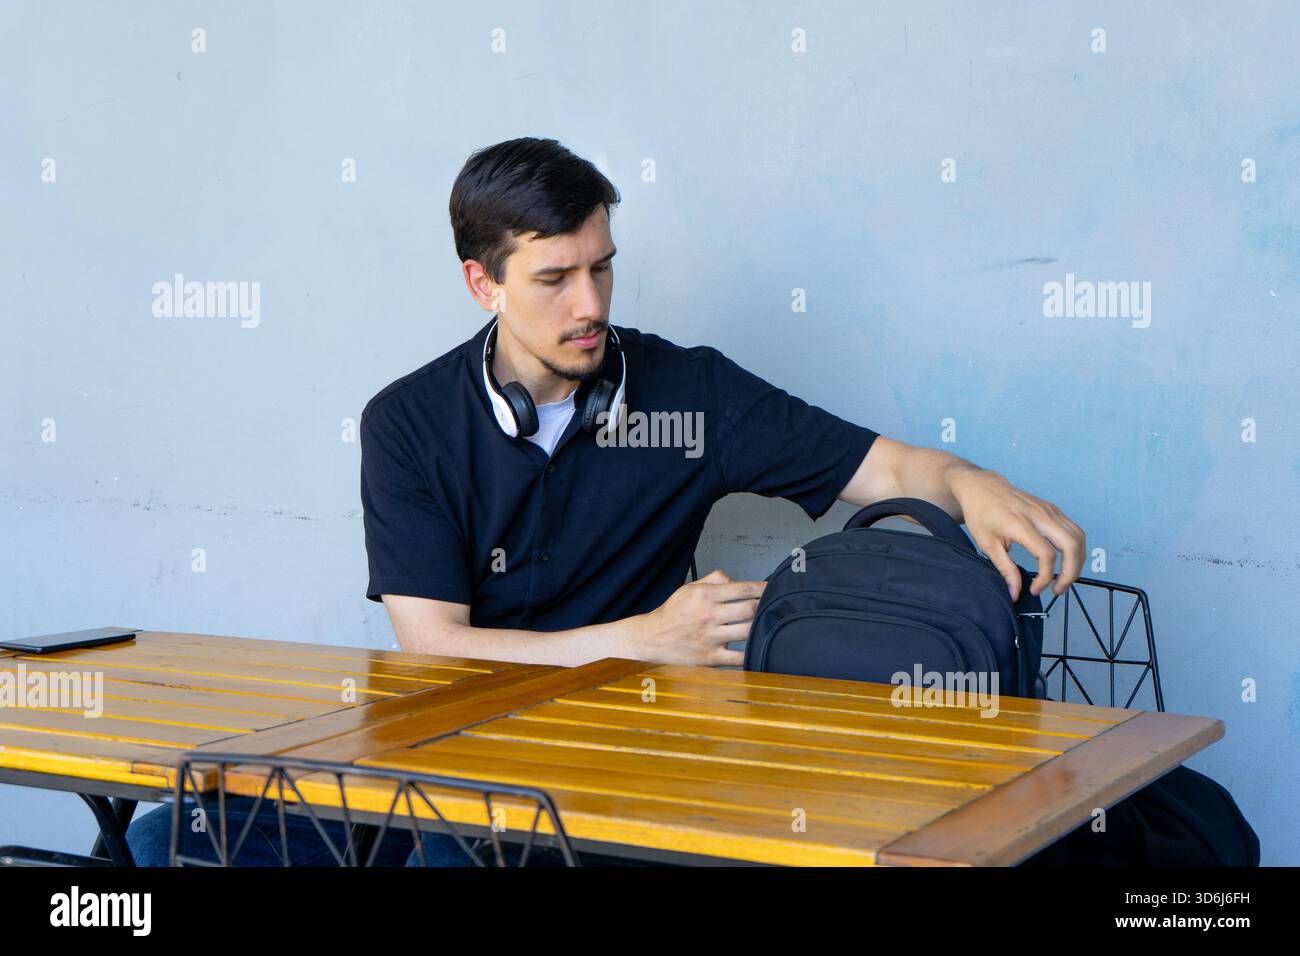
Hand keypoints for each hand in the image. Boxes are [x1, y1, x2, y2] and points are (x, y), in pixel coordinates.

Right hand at [628, 569, 765, 665]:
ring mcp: (710, 638)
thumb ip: (714, 580)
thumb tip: (736, 580)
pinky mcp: (710, 658)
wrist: (652, 638)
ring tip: (768, 625)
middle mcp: (709, 615)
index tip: (774, 588)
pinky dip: (751, 653)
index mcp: (704, 596)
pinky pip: (738, 658)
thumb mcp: (689, 588)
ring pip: (747, 632)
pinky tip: (757, 648)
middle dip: (764, 607)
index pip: (742, 589)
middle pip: (749, 610)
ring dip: (760, 627)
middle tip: (773, 607)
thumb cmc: (673, 612)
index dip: (762, 588)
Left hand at [951, 470, 1085, 600]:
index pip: (1046, 554)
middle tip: (1059, 590)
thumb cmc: (981, 513)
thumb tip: (1015, 593)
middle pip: (1071, 545)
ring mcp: (1048, 510)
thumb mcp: (986, 544)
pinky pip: (1073, 530)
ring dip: (1077, 561)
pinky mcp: (1052, 509)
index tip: (1035, 590)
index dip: (1045, 577)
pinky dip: (1075, 548)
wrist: (981, 487)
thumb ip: (1004, 569)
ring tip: (1063, 579)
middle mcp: (1039, 515)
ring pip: (1078, 537)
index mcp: (1020, 524)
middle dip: (1071, 572)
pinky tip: (1064, 561)